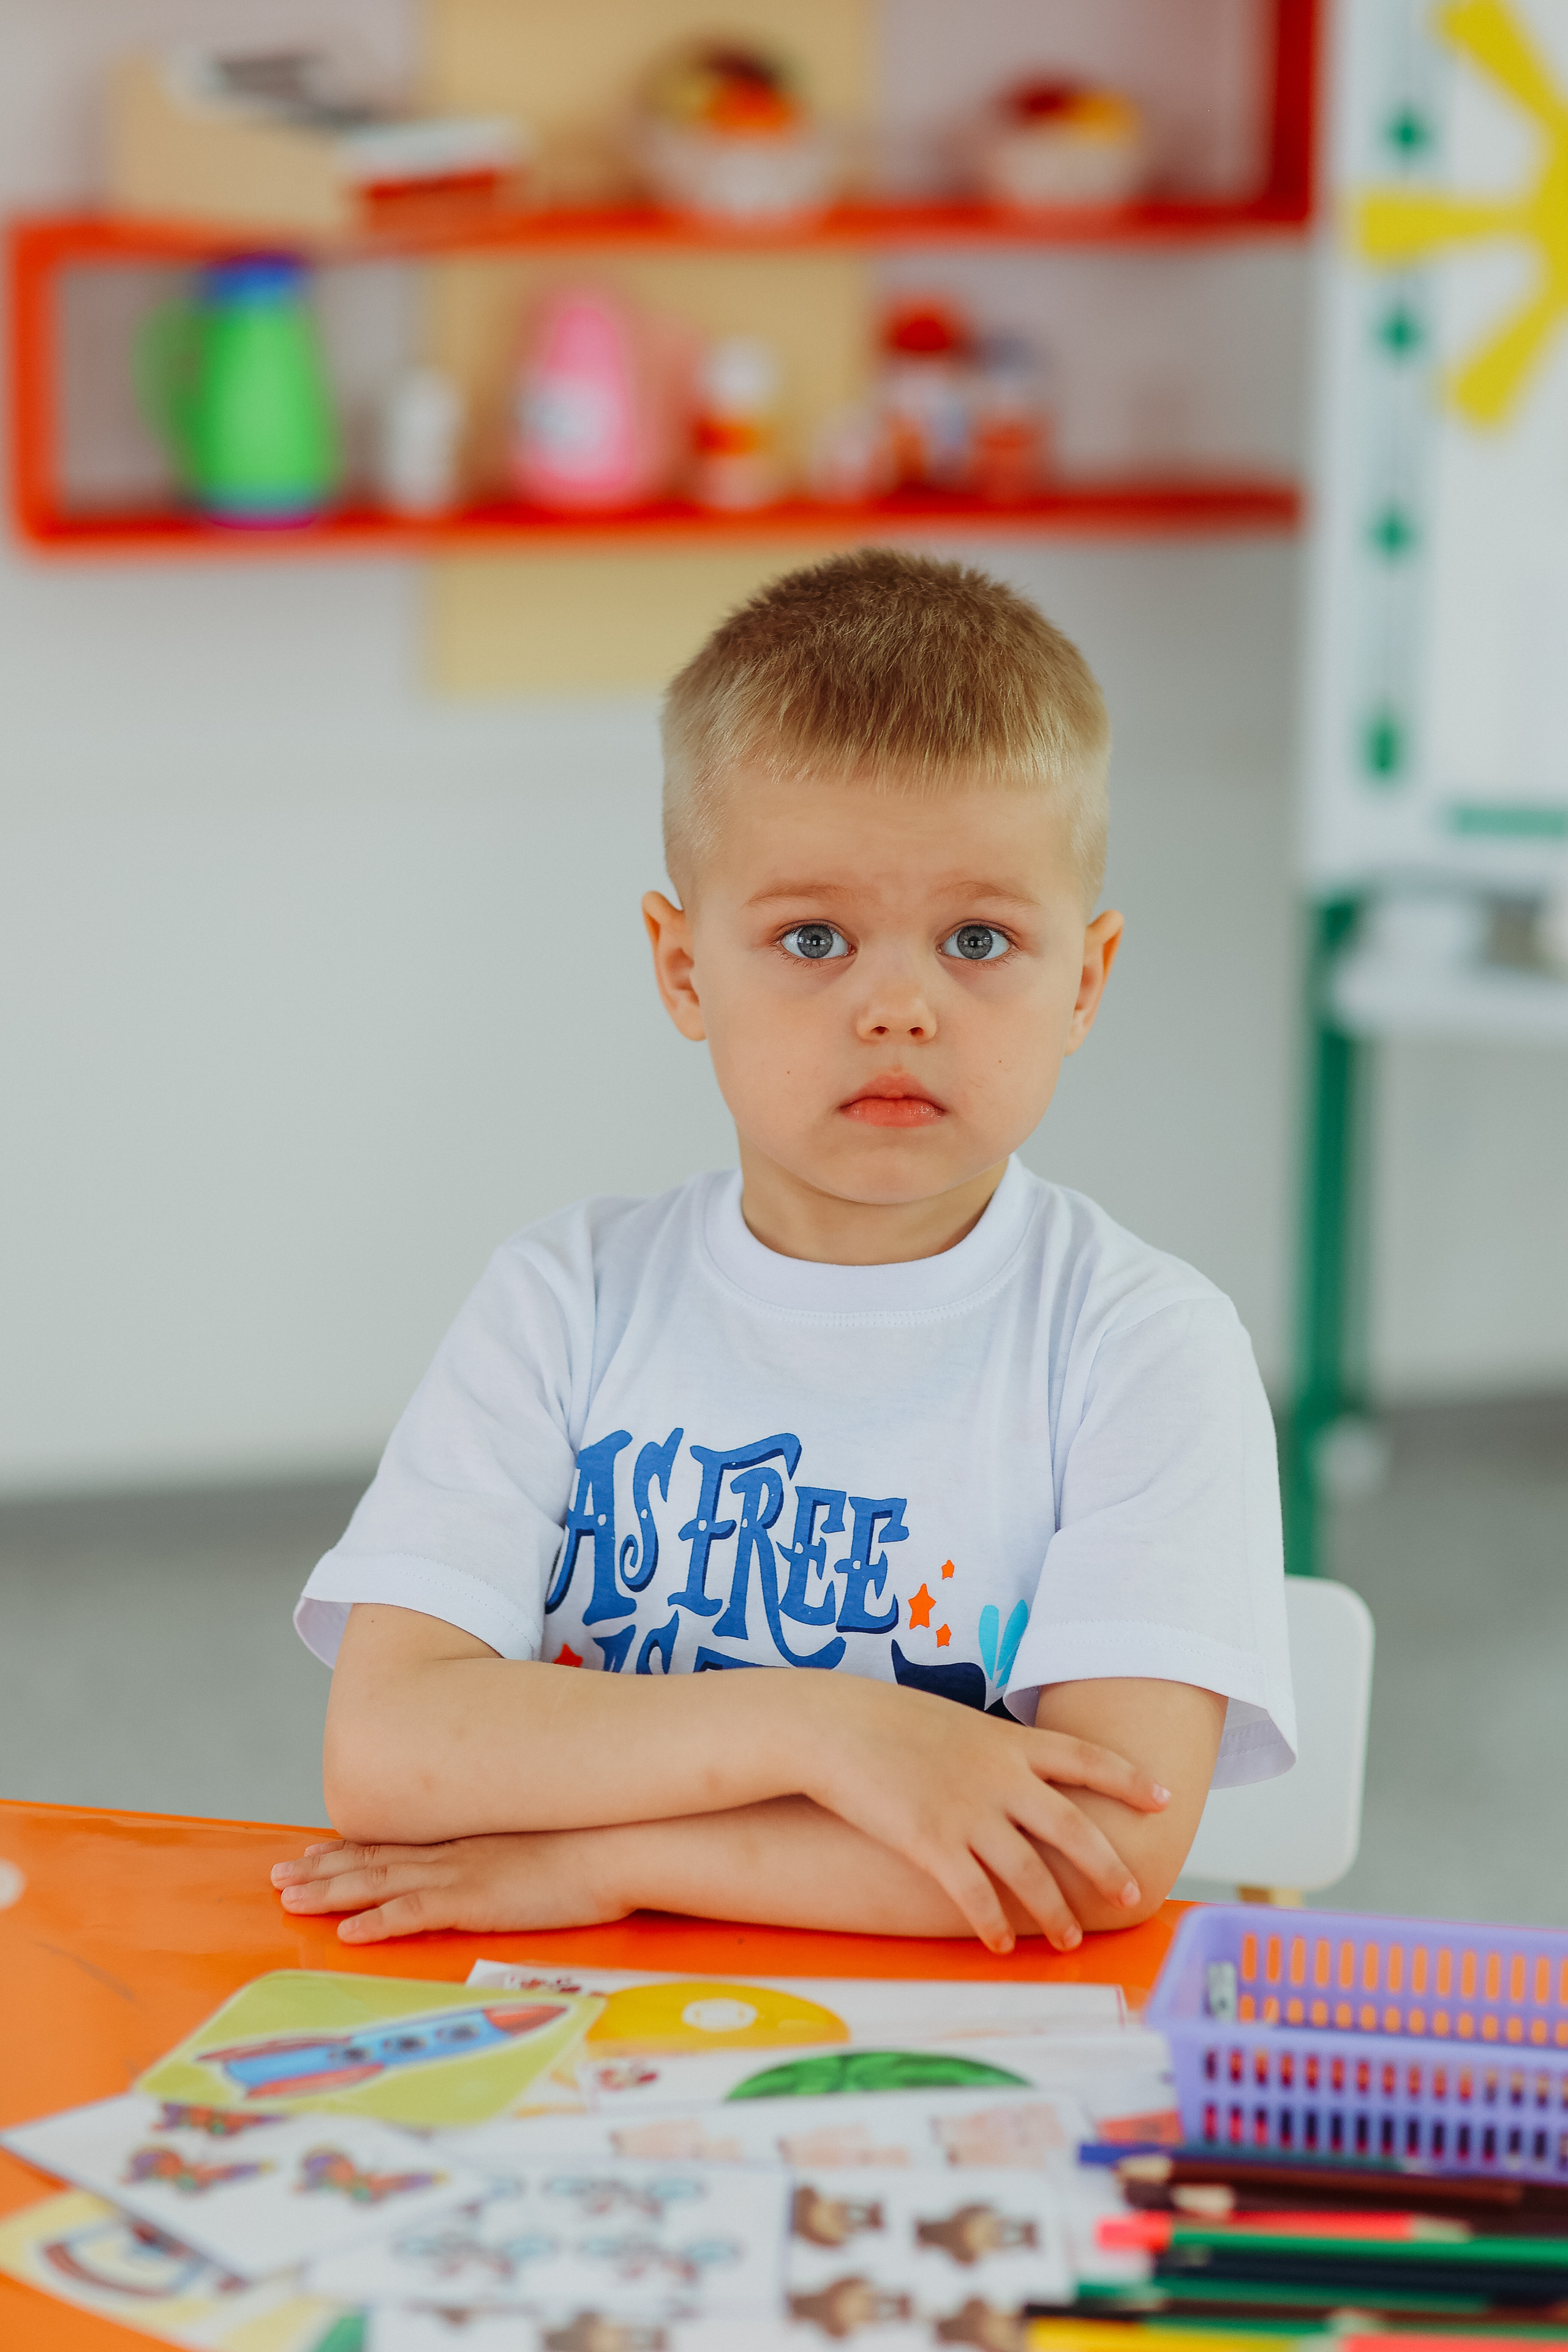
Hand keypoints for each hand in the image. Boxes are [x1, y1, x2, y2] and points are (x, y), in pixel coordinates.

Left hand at [270, 1829, 628, 1943]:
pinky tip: (347, 1933)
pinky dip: (377, 1922)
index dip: (350, 1848)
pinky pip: (414, 1913)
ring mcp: (462, 1874)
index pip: (396, 1842)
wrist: (622, 1841)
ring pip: (379, 1882)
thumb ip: (510, 1852)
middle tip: (279, 1875)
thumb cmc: (594, 1842)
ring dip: (330, 1891)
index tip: (315, 1850)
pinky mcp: (476, 1901)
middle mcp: (455, 1850)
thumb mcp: (540, 1841)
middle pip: (373, 1858)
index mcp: (469, 1838)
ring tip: (290, 1898)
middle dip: (322, 1868)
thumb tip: (501, 1864)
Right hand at [796, 1678, 1170, 1955]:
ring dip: (1056, 1912)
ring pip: (1031, 1873)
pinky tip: (1002, 1946)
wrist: (832, 1725)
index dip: (1128, 1779)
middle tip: (1133, 1895)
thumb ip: (991, 1750)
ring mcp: (968, 1811)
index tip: (1162, 1797)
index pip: (1086, 1758)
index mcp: (1008, 1741)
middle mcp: (1000, 1776)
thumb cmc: (886, 1721)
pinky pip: (975, 1896)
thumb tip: (1014, 1774)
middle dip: (1108, 1865)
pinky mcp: (932, 1844)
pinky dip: (993, 1925)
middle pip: (1074, 1827)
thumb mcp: (953, 1723)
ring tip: (1071, 1939)